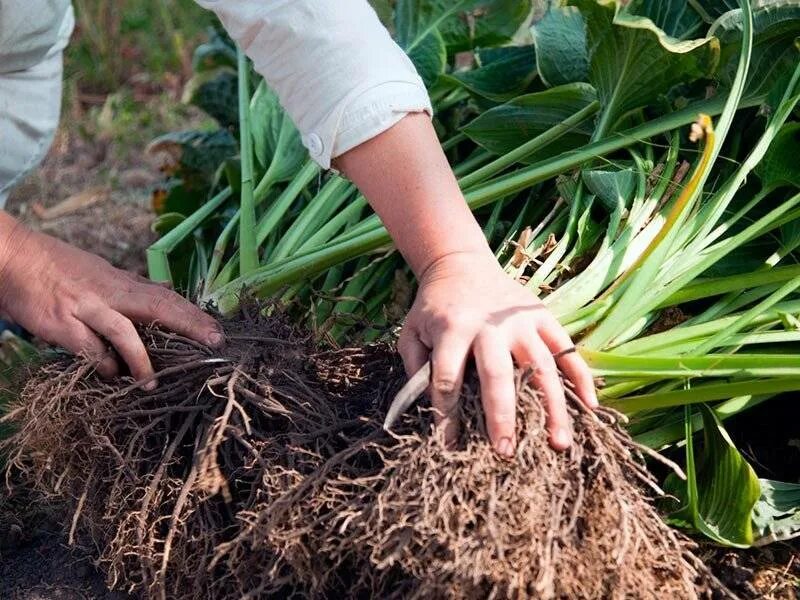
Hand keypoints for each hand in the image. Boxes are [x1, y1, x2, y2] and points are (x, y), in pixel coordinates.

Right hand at [0, 215, 222, 386]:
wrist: (11, 257)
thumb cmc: (58, 267)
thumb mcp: (101, 272)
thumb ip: (133, 286)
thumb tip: (166, 289)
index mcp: (122, 282)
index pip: (167, 296)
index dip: (194, 313)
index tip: (219, 331)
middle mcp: (109, 292)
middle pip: (159, 306)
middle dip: (190, 324)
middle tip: (214, 343)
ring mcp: (86, 308)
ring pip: (124, 332)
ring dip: (141, 360)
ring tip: (151, 383)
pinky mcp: (60, 324)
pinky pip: (88, 349)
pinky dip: (102, 364)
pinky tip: (110, 375)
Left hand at [397, 251, 597, 456]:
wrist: (460, 264)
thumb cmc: (434, 308)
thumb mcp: (411, 332)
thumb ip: (415, 367)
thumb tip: (426, 409)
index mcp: (452, 328)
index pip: (447, 377)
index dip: (446, 413)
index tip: (449, 445)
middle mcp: (490, 325)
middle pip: (498, 374)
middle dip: (502, 415)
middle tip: (505, 452)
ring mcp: (521, 320)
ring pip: (542, 366)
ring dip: (553, 407)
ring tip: (558, 444)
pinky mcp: (543, 316)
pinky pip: (567, 349)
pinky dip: (581, 377)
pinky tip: (590, 407)